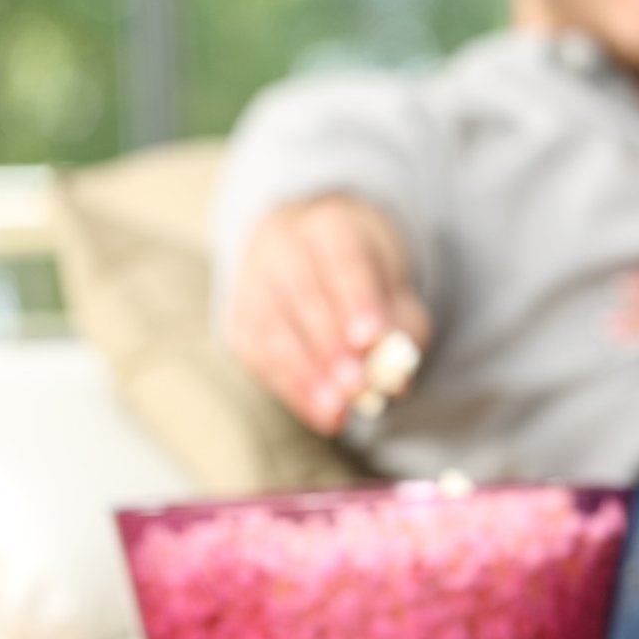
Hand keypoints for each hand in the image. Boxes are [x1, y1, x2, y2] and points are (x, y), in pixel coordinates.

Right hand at [226, 195, 429, 433]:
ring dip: (306, 375)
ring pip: (271, 328)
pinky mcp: (237, 315)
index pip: (343, 258)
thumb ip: (402, 326)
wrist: (315, 255)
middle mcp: (283, 244)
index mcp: (331, 224)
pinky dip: (290, 388)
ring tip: (338, 410)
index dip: (356, 299)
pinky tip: (320, 414)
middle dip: (330, 347)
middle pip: (303, 295)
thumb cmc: (367, 276)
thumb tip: (397, 379)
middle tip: (356, 386)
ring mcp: (251, 278)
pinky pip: (256, 354)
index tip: (370, 339)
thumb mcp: (396, 288)